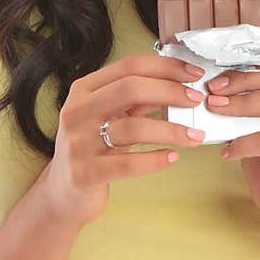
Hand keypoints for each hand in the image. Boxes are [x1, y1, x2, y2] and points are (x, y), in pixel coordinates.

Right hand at [45, 55, 207, 227]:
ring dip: (171, 130)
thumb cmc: (91, 149)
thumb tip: (177, 85)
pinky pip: (127, 164)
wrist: (63, 193)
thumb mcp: (108, 117)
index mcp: (83, 90)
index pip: (129, 67)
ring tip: (195, 136)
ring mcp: (78, 143)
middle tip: (196, 101)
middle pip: (130, 89)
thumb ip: (136, 100)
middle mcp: (77, 112)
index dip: (165, 67)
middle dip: (170, 91)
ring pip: (133, 128)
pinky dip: (155, 159)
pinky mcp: (84, 173)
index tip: (193, 74)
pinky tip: (172, 157)